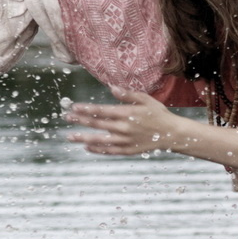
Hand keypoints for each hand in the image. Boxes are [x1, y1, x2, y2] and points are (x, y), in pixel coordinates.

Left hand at [65, 88, 188, 155]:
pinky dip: (97, 149)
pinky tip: (86, 147)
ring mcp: (125, 141)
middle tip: (66, 118)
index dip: (86, 109)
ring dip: (83, 138)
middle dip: (80, 121)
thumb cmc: (157, 114)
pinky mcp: (127, 150)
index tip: (74, 107)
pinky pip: (109, 151)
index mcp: (127, 114)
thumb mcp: (145, 99)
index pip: (102, 111)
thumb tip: (111, 87)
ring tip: (70, 137)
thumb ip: (127, 94)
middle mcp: (124, 128)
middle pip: (97, 124)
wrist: (171, 134)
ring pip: (100, 140)